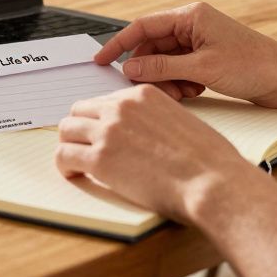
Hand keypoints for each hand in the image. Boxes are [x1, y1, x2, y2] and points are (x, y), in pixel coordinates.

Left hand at [56, 84, 261, 222]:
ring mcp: (108, 131)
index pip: (103, 100)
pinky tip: (75, 174)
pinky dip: (64, 166)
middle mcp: (121, 107)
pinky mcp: (100, 159)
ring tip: (78, 163)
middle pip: (79, 111)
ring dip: (69, 146)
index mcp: (143, 94)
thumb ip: (154, 118)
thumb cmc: (208, 160)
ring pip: (66, 130)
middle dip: (79, 130)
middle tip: (83, 148)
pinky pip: (64, 156)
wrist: (212, 182)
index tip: (99, 135)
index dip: (99, 121)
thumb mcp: (181, 120)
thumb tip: (141, 133)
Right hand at [97, 2, 276, 107]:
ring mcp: (201, 42)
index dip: (119, 43)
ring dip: (165, 79)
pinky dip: (179, 82)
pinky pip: (180, 69)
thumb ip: (161, 67)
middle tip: (145, 88)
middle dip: (147, 68)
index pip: (143, 26)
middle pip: (153, 45)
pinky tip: (192, 92)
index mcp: (191, 16)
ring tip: (179, 93)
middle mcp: (193, 25)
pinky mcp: (208, 58)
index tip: (101, 60)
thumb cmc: (255, 66)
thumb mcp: (202, 68)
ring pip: (165, 60)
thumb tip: (130, 67)